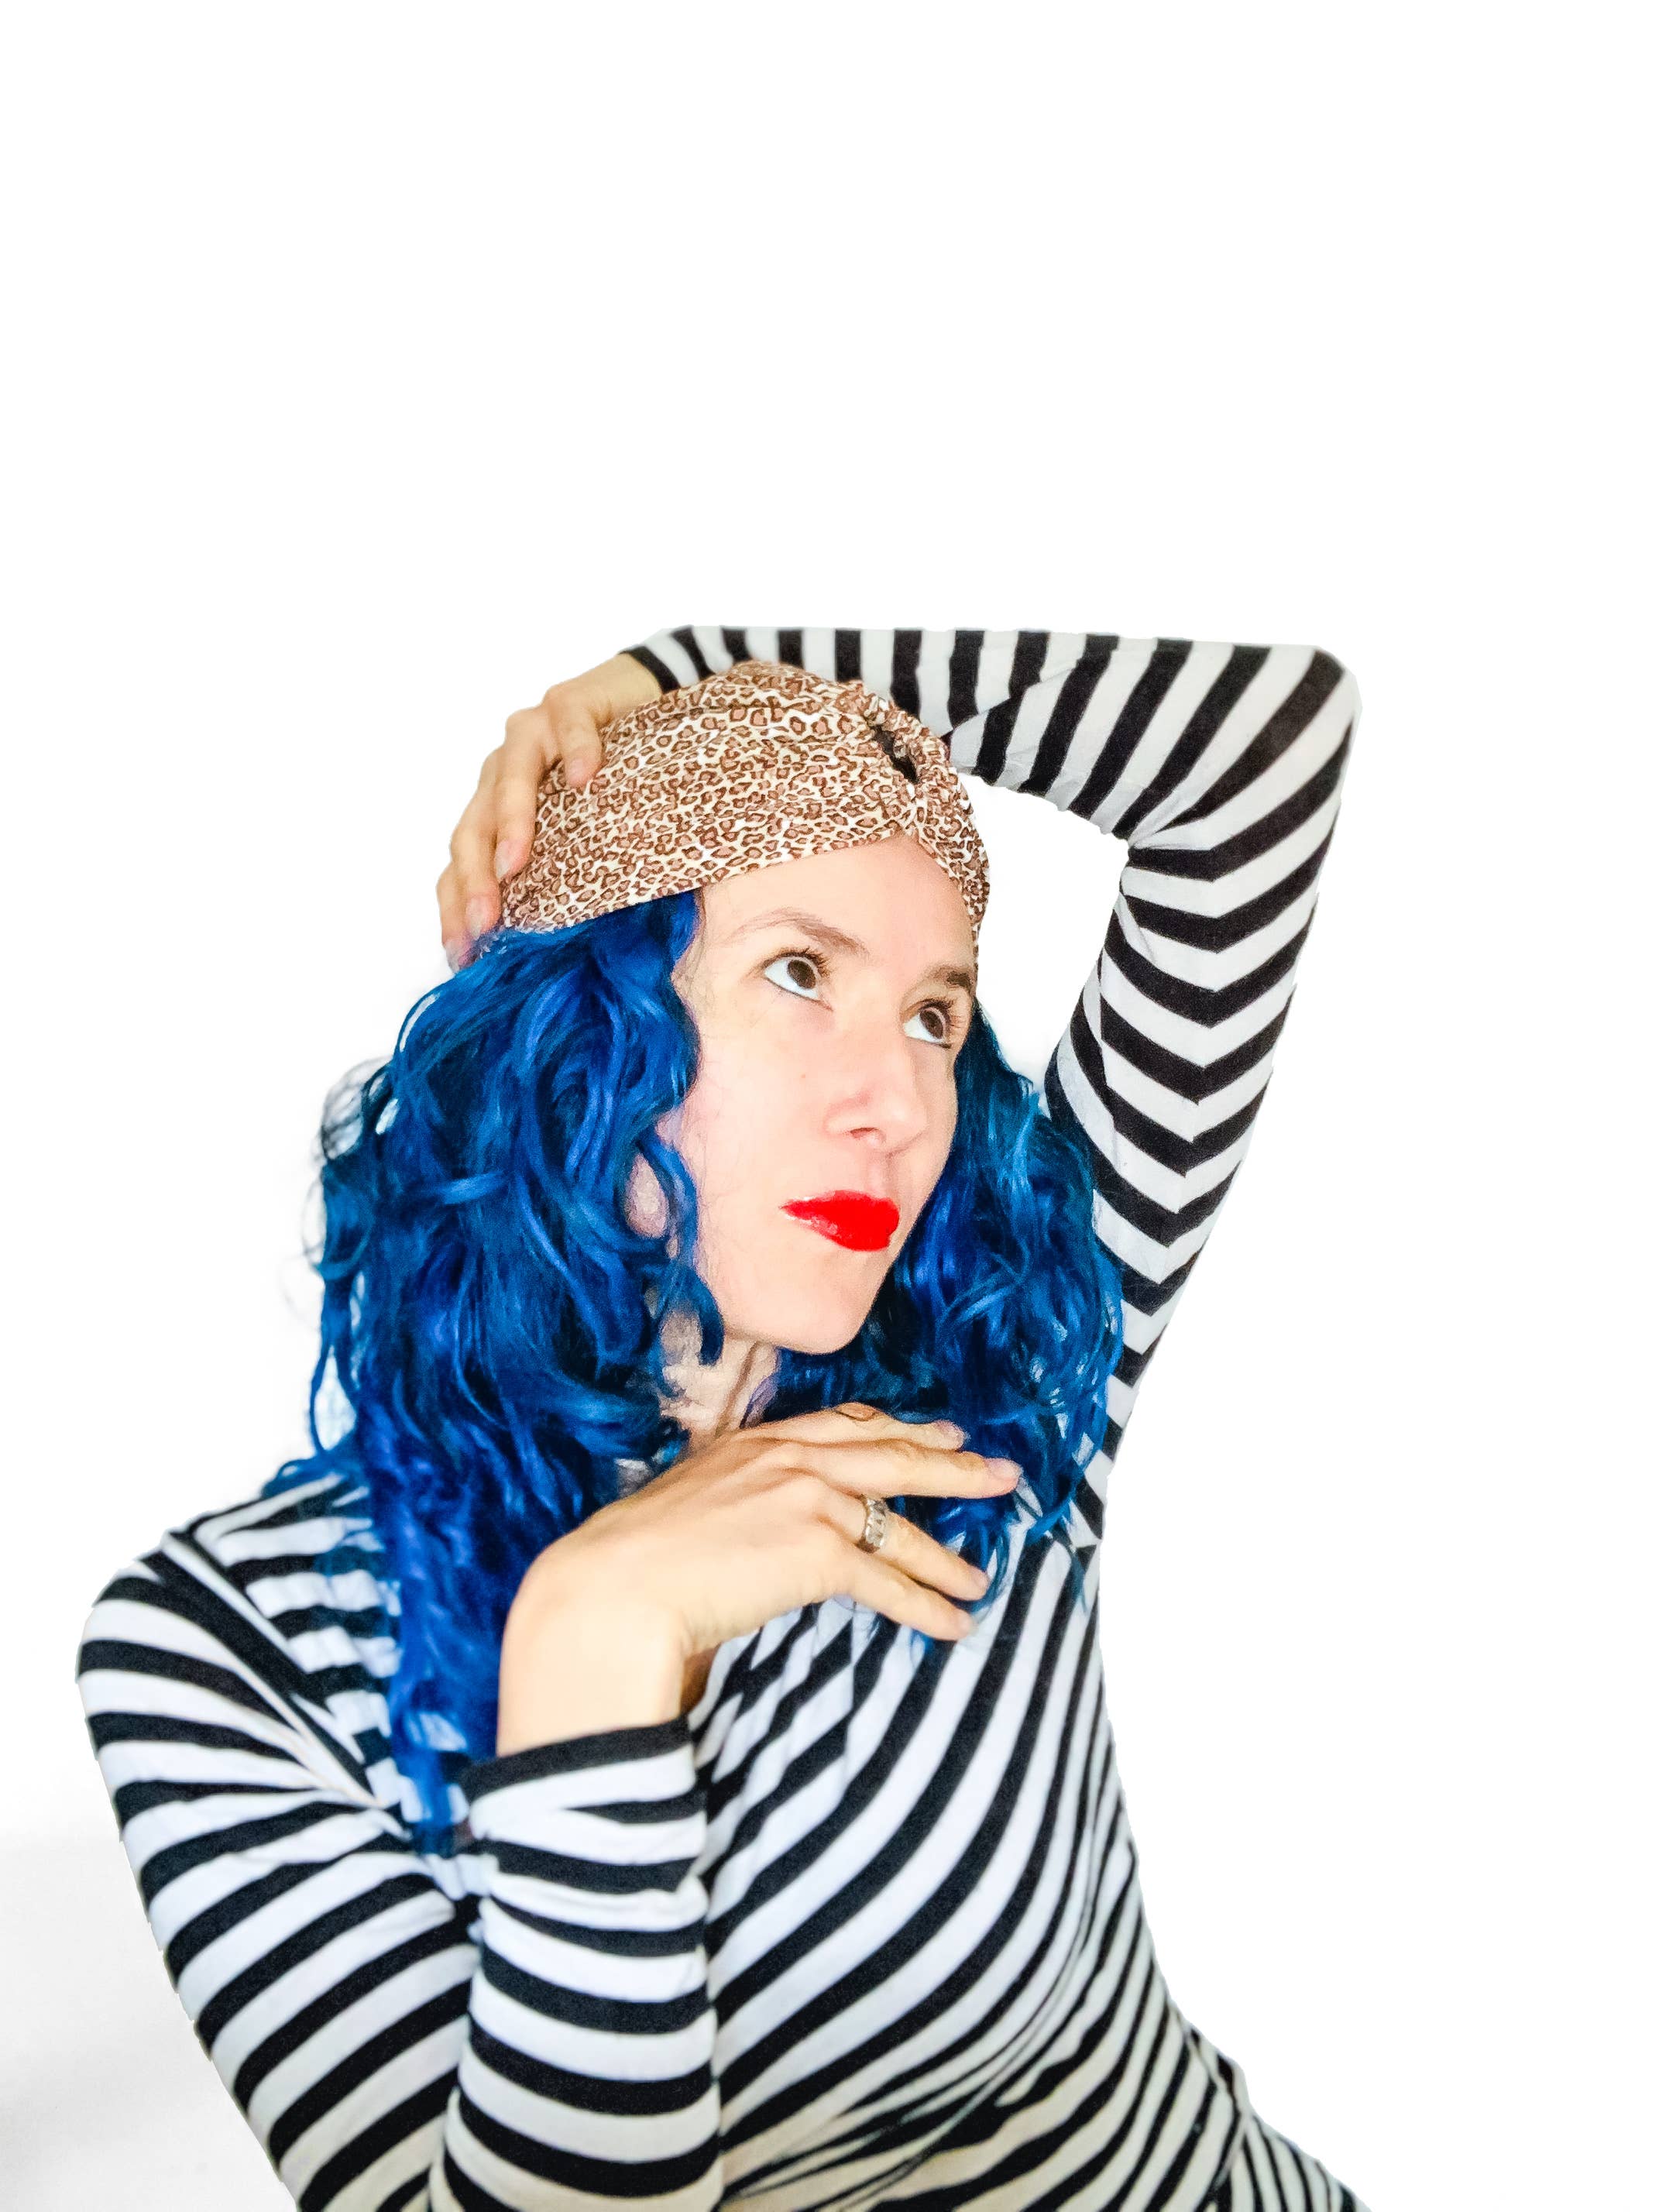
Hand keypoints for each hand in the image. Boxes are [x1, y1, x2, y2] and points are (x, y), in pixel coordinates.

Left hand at [437, 650, 663, 970]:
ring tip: (516, 862)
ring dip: (511, 822)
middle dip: (475, 878)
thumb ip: (564, 872)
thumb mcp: (583, 833)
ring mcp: (532, 735)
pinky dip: (576, 750)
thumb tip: (565, 948)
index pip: (462, 860)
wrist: (641, 699)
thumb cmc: (613, 778)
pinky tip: (585, 777)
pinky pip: (569, 726)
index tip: (462, 954)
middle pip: (474, 827)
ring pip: (510, 778)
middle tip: (485, 922)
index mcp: (495, 808)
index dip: (455, 906)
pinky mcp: (569, 702)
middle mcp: (501, 773)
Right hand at [495, 1403, 1021, 1752]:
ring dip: (948, 1554)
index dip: (893, 1427)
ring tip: (983, 1574)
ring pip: (900, 1521)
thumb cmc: (626, 1567)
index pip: (839, 1426)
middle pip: (890, 1453)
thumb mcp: (681, 1510)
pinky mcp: (817, 1551)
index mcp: (750, 1445)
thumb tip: (745, 1541)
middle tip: (997, 1470)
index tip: (932, 1429)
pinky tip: (954, 1623)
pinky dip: (928, 1606)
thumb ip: (726, 1510)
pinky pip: (890, 1582)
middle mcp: (784, 1460)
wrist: (612, 1589)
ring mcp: (805, 1500)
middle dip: (951, 1462)